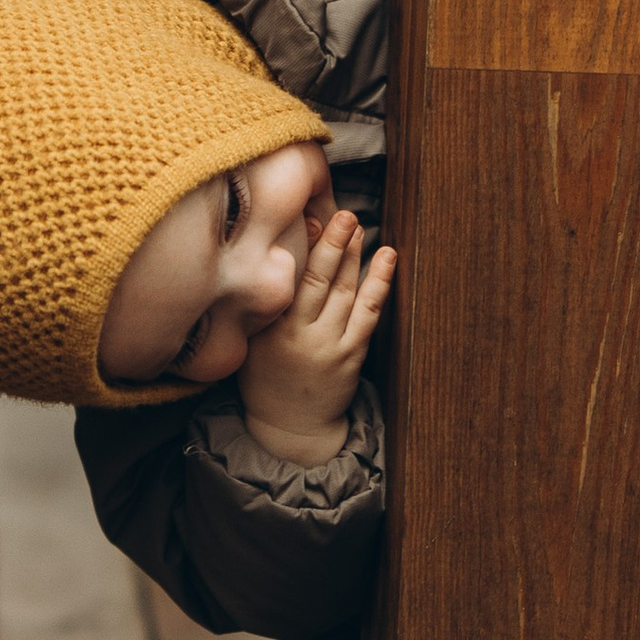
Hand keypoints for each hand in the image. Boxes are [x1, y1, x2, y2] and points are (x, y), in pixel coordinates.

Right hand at [239, 209, 394, 460]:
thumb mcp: (253, 340)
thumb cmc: (265, 375)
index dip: (302, 248)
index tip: (310, 219)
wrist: (290, 425)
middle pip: (320, 281)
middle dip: (332, 245)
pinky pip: (369, 313)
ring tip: (360, 226)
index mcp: (271, 331)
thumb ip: (266, 303)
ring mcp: (330, 346)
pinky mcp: (353, 355)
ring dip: (355, 257)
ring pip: (346, 293)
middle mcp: (301, 336)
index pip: (287, 281)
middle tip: (343, 214)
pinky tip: (386, 258)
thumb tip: (279, 255)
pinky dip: (379, 284)